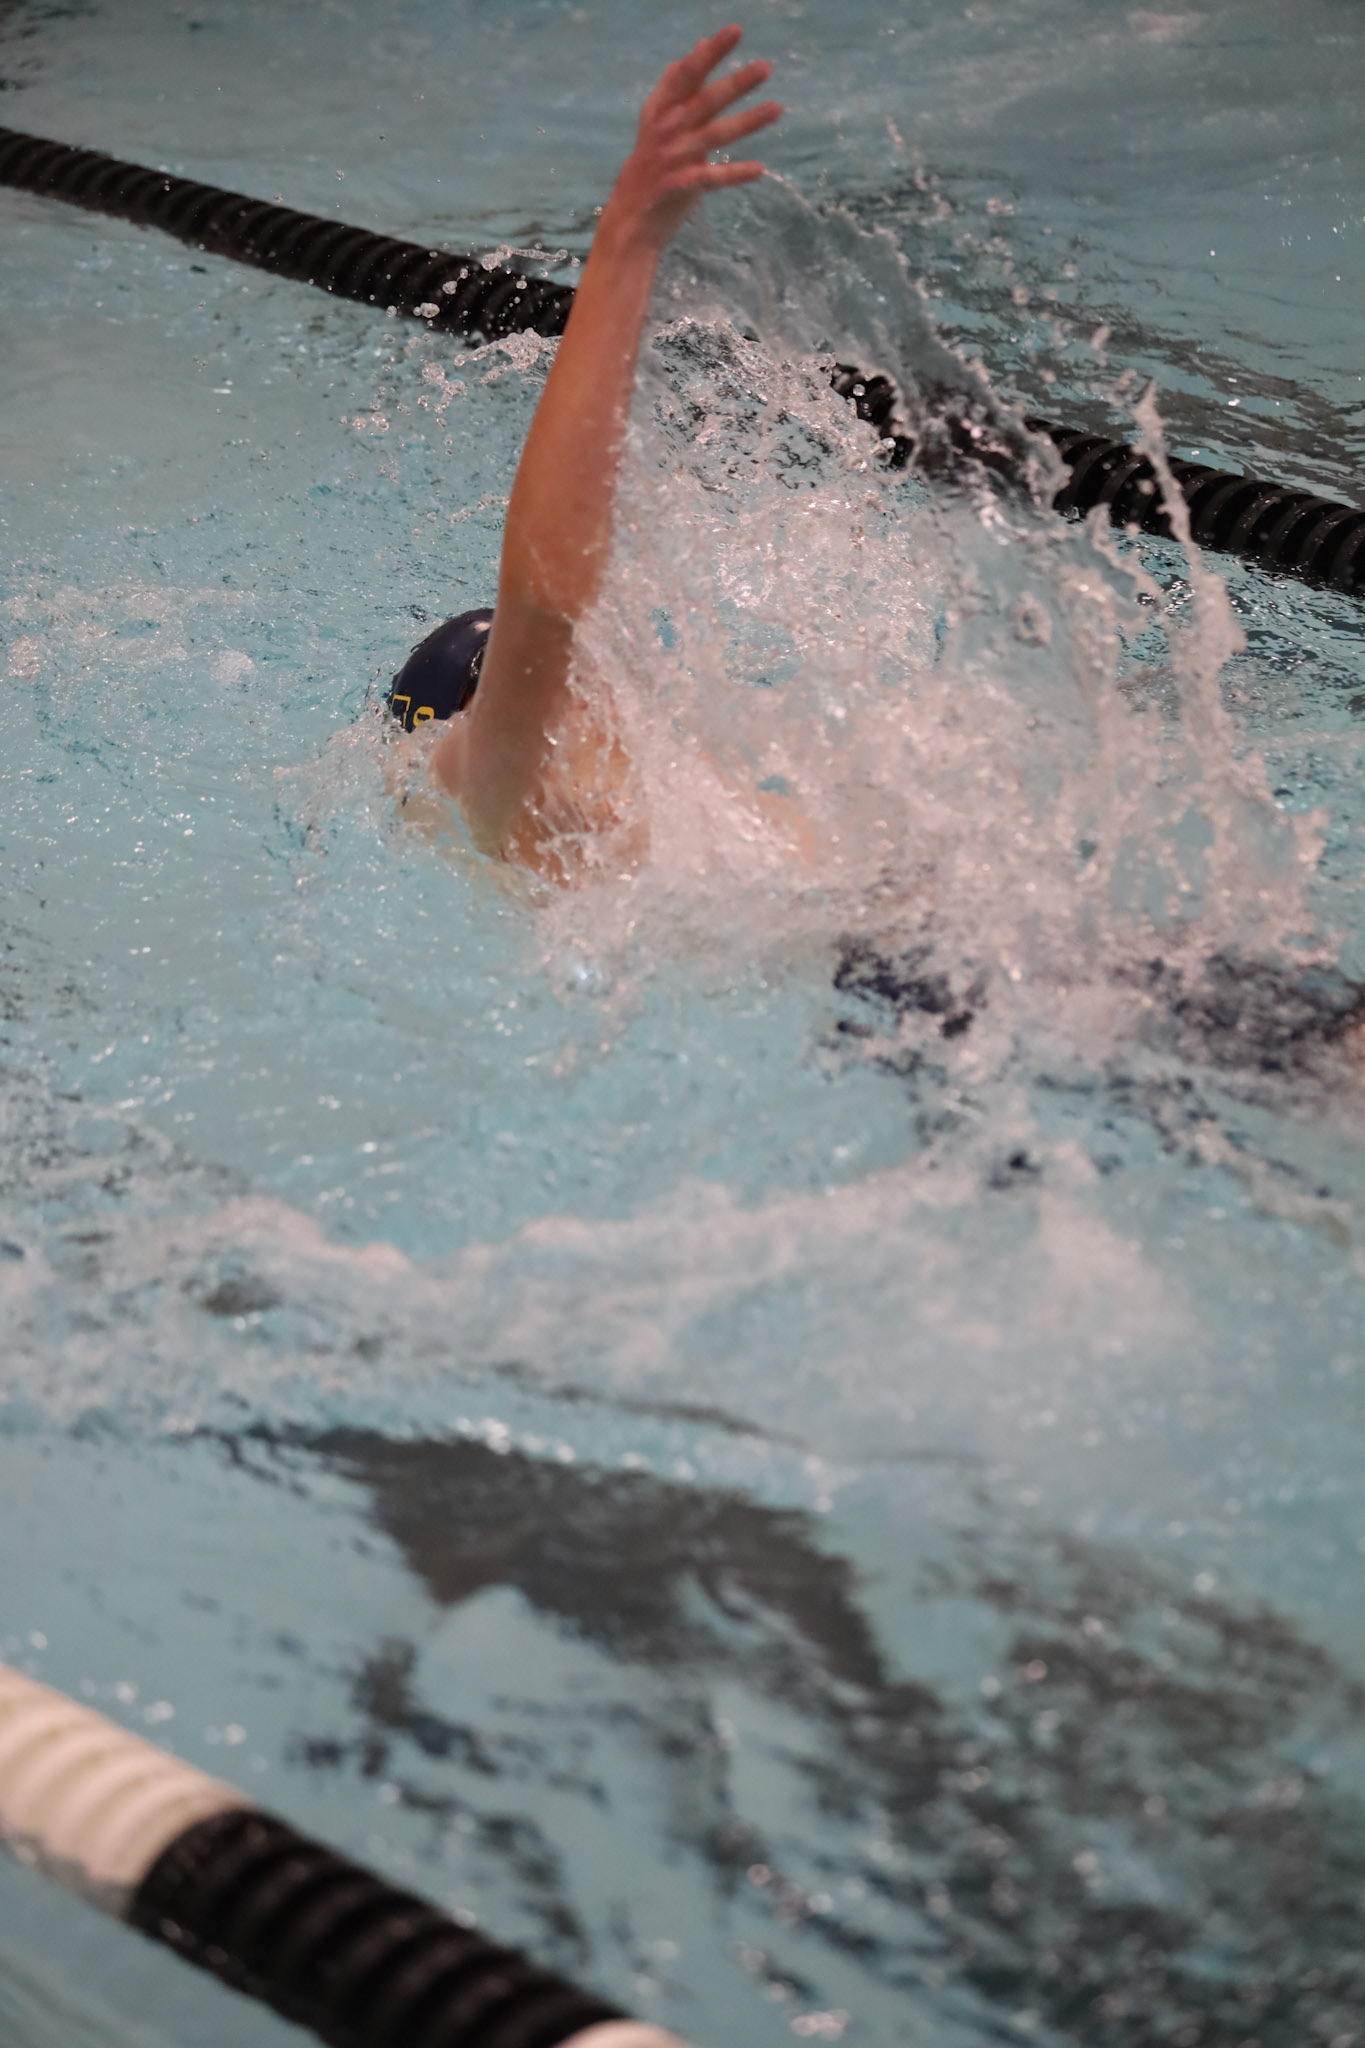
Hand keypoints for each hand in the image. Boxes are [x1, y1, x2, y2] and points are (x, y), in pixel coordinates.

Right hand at [601, 25, 781, 254]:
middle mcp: (667, 128)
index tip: (735, 31)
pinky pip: (713, 177)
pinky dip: (736, 174)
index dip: (711, 52)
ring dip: (748, 121)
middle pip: (706, 100)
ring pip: (716, 134)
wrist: (631, 216)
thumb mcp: (660, 118)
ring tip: (776, 109)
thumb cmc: (652, 162)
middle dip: (736, 83)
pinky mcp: (682, 186)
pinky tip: (759, 169)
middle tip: (765, 67)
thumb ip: (681, 85)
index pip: (687, 72)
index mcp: (661, 108)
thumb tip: (701, 45)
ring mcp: (674, 157)